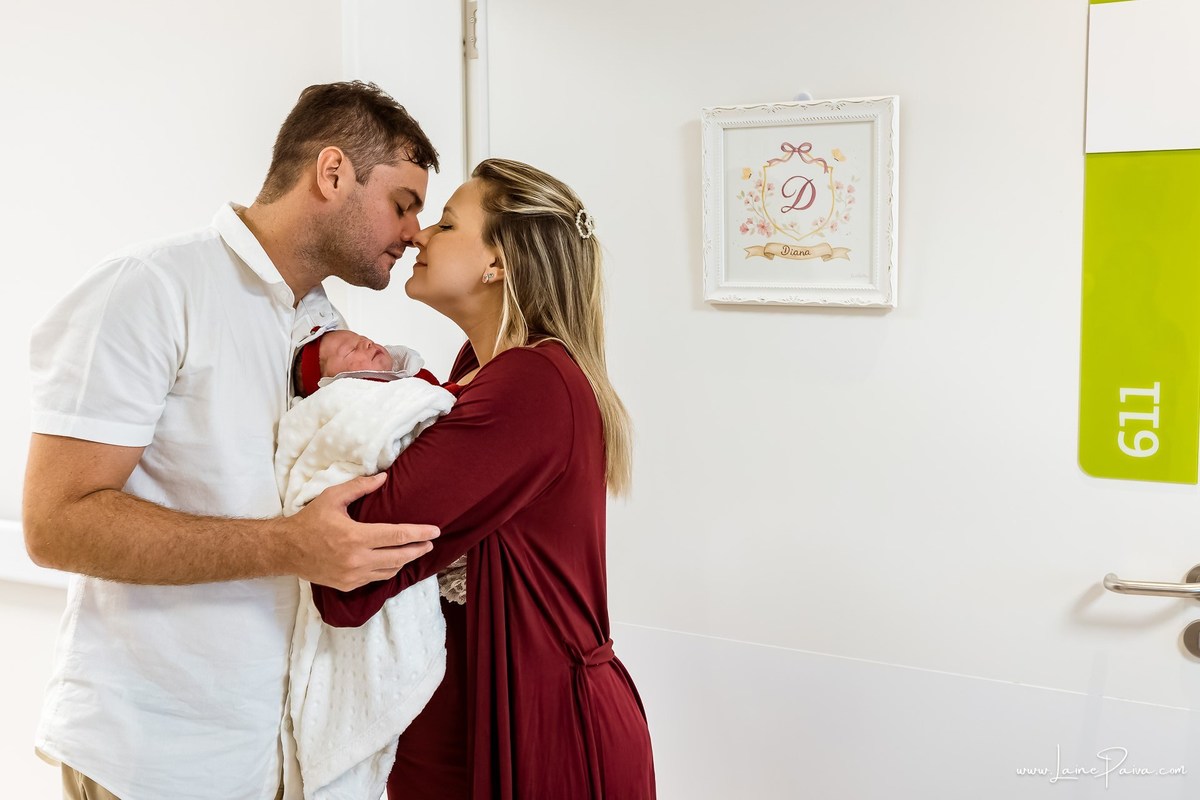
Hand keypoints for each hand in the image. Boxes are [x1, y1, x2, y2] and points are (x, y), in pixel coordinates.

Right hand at [286, 473, 437, 590]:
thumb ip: (360, 487)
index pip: (397, 536)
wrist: (286, 550)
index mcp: (355, 537)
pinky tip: (393, 562)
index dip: (419, 533)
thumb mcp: (332, 497)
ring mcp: (352, 576)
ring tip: (415, 551)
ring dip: (405, 561)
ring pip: (389, 571)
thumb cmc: (310, 520)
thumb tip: (384, 477)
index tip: (435, 531)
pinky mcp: (347, 585)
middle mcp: (357, 560)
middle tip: (430, 542)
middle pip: (399, 557)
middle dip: (418, 549)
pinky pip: (375, 579)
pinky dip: (388, 570)